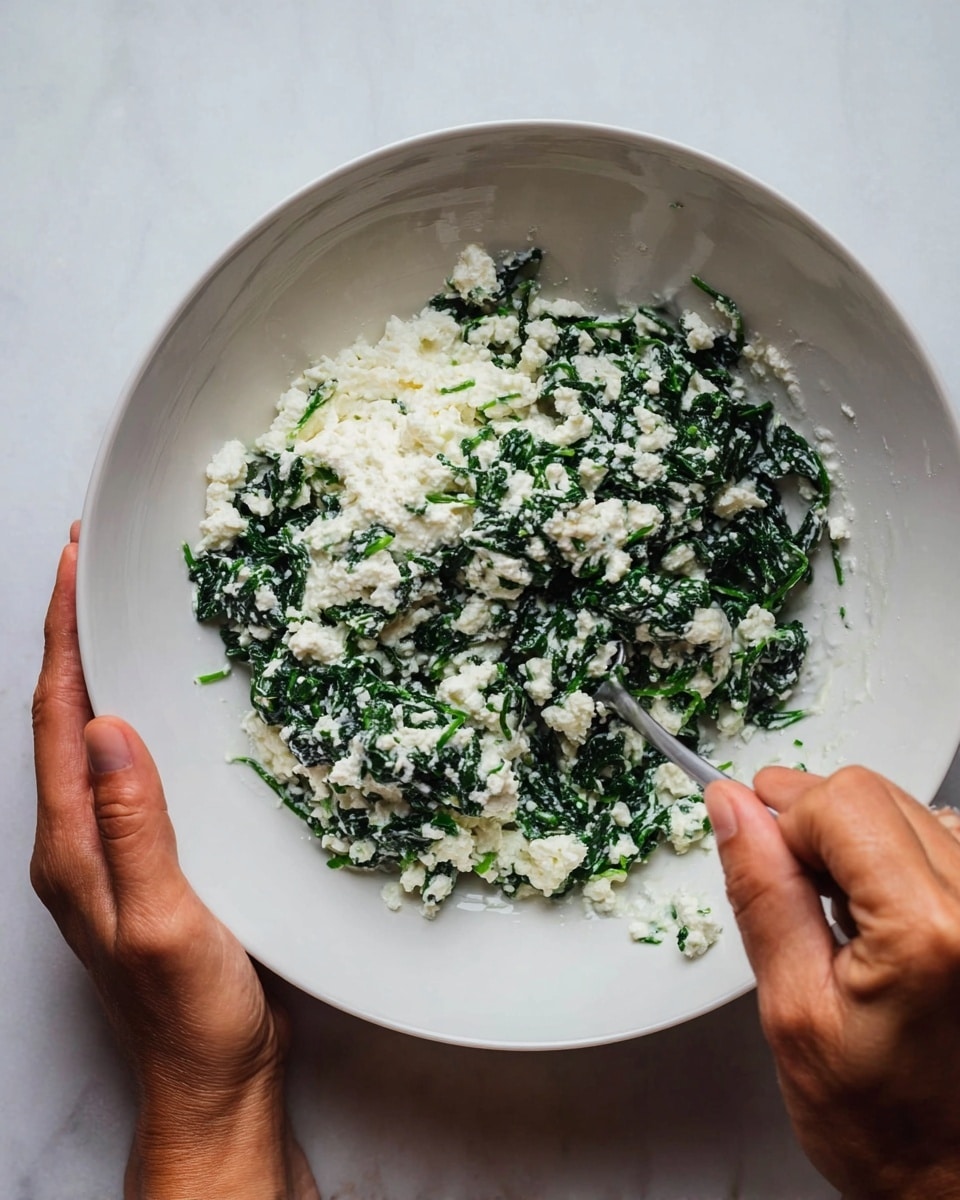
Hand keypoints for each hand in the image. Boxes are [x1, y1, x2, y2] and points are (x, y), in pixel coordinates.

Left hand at [31, 527, 319, 1199]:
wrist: (212, 1075)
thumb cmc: (190, 1013)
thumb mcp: (163, 920)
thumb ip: (133, 826)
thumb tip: (108, 728)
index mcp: (70, 849)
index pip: (57, 719)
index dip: (63, 638)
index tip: (75, 568)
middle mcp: (75, 843)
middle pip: (61, 719)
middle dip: (70, 639)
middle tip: (93, 572)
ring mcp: (105, 853)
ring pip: (90, 741)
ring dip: (96, 673)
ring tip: (119, 617)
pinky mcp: (141, 861)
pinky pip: (124, 769)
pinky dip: (129, 717)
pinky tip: (159, 706)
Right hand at [705, 766, 959, 1198]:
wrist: (957, 1178)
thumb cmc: (888, 1126)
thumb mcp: (794, 1012)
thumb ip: (764, 896)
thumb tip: (733, 810)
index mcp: (927, 931)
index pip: (841, 801)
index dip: (784, 820)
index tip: (758, 851)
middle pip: (876, 794)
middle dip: (815, 825)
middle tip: (792, 890)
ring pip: (907, 808)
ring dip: (857, 841)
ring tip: (841, 914)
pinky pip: (941, 840)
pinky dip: (896, 859)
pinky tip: (879, 915)